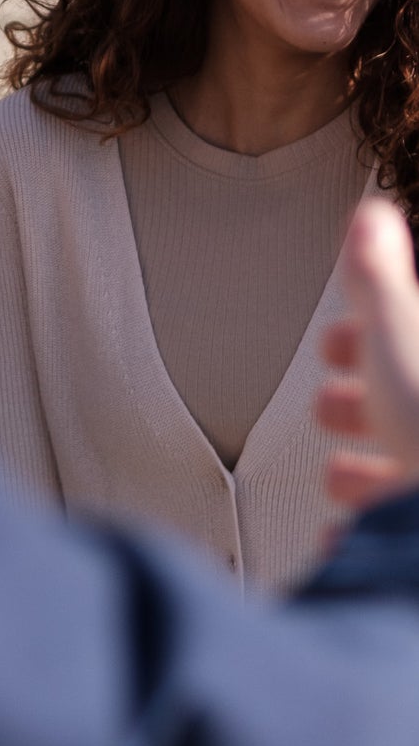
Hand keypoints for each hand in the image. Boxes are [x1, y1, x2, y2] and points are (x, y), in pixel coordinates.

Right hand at [316, 200, 418, 514]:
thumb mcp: (396, 334)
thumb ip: (377, 276)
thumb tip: (372, 214)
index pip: (405, 335)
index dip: (366, 335)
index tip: (336, 344)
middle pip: (409, 402)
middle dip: (362, 403)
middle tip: (334, 406)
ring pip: (411, 472)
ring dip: (366, 471)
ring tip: (341, 477)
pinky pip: (407, 531)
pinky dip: (376, 528)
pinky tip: (352, 531)